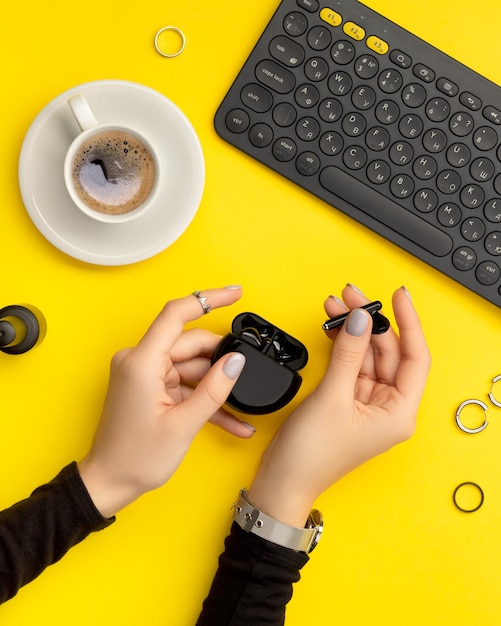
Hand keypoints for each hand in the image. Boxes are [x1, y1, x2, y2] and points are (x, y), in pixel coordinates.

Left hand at [78, 286, 253, 517]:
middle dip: (219, 362)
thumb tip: (236, 362)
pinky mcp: (150, 386)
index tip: (235, 294)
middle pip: (190, 345)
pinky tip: (230, 419)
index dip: (208, 299)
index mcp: (142, 363)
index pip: (176, 314)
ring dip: (215, 386)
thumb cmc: (135, 458)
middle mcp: (140, 361)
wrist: (110, 482)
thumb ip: (214, 389)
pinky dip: (203, 397)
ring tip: (238, 412)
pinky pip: (184, 382)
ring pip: (192, 366)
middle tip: (241, 383)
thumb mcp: (183, 425)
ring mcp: (144, 373)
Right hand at [248, 285, 430, 526]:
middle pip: (388, 352)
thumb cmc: (312, 455)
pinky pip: (351, 364)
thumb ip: (348, 353)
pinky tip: (333, 326)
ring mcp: (367, 403)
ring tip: (336, 306)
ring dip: (352, 330)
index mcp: (398, 412)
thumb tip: (360, 319)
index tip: (398, 297)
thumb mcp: (332, 397)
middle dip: (369, 322)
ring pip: (367, 355)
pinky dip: (342, 345)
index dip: (408, 323)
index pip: (415, 358)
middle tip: (351, 296)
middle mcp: (388, 407)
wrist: (283, 479)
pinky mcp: (348, 399)